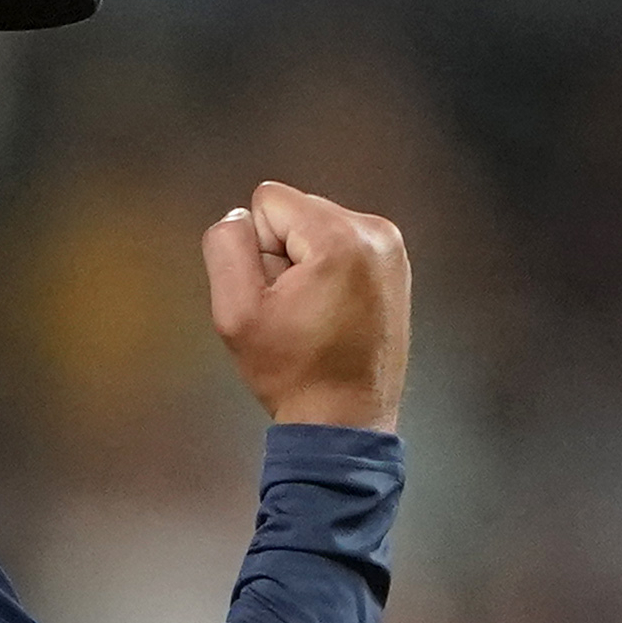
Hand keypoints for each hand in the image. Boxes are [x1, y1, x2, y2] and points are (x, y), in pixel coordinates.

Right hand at [201, 180, 410, 432]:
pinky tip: (332, 314)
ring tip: (314, 315)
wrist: (345, 422)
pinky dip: (330, 273)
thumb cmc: (293, 374)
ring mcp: (391, 249)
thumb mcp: (235, 313)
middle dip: (284, 255)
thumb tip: (237, 219)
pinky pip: (341, 246)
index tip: (277, 295)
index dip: (257, 249)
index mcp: (339, 238)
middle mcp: (375, 233)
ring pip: (316, 228)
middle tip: (294, 310)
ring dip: (306, 266)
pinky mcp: (395, 266)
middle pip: (296, 211)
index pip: (267, 201)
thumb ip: (225, 248)